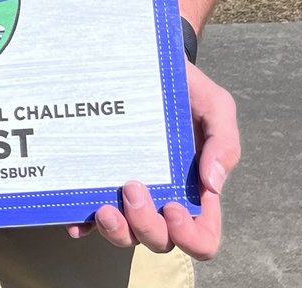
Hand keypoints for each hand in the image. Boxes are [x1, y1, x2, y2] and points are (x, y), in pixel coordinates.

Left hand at [67, 62, 238, 260]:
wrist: (146, 61)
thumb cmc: (185, 88)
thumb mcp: (215, 105)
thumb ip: (224, 141)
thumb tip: (213, 185)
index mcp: (194, 188)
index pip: (201, 236)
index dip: (190, 236)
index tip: (174, 207)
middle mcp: (162, 198)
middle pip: (160, 240)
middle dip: (146, 225)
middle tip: (132, 186)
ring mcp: (129, 194)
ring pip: (126, 235)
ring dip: (116, 231)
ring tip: (104, 207)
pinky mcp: (101, 182)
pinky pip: (90, 218)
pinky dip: (85, 225)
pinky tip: (77, 221)